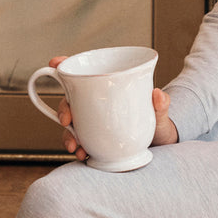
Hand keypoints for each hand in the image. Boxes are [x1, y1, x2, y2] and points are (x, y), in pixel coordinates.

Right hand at [49, 58, 177, 158]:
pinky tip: (82, 154)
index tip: (56, 63)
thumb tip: (158, 94)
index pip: (84, 73)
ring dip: (67, 134)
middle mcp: (95, 104)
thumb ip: (162, 104)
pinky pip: (78, 142)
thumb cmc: (157, 123)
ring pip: (70, 124)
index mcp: (108, 88)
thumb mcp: (160, 112)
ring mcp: (92, 122)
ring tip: (76, 145)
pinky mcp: (93, 140)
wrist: (160, 147)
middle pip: (70, 100)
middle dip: (63, 109)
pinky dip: (76, 148)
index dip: (65, 65)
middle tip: (67, 120)